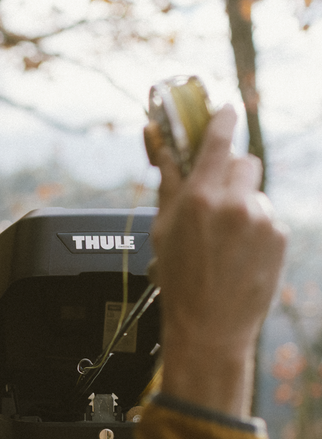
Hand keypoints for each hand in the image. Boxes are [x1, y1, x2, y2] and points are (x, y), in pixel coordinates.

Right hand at [148, 105, 286, 417]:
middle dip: (230, 171)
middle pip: (243, 161)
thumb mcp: (163, 228)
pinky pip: (267, 217)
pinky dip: (253, 228)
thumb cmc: (180, 282)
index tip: (223, 111)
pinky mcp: (279, 236)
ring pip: (255, 191)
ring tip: (224, 238)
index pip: (217, 138)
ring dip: (241, 203)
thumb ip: (168, 182)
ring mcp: (261, 219)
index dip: (220, 120)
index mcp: (199, 197)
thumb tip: (158, 145)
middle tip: (214, 194)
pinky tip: (237, 252)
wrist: (209, 326)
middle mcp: (234, 203)